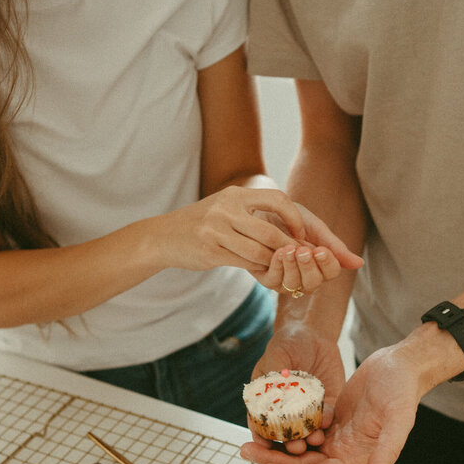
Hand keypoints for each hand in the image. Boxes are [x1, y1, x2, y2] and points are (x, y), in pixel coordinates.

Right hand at [157, 186, 306, 274]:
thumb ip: (252, 209)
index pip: (277, 199)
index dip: (294, 218)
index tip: (299, 233)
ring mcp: (217, 231)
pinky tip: (260, 268)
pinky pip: (244, 263)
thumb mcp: (225, 205)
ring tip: (278, 265)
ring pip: (258, 251)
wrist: (164, 236)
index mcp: (235, 194)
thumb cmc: (203, 222)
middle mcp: (227, 209)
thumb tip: (290, 222)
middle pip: (270, 232)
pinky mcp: (210, 251)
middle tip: (297, 257)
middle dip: (287, 248)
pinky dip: (257, 267)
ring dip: (272, 261)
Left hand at [240, 344, 424, 463]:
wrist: (402, 364)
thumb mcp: (399, 419)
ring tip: (250, 439)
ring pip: (299, 448)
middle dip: (274, 461)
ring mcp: (336, 434)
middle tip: (247, 450)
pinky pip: (303, 429)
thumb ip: (386, 452)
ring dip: (275, 446)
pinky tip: (267, 421)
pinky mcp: (331, 418)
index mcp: (357, 456)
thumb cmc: (403, 389)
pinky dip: (286, 428)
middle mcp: (344, 450)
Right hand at [245, 322, 346, 453]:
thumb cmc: (289, 343)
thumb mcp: (278, 353)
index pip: (260, 425)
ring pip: (305, 432)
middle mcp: (285, 411)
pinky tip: (326, 422)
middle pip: (284, 435)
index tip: (265, 446)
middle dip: (288, 445)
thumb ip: (275, 371)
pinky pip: (324, 418)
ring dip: (309, 439)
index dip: (261, 437)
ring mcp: (306, 411)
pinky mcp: (325, 406)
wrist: (314, 336)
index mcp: (266, 402)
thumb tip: (274, 387)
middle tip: (295, 447)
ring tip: (314, 439)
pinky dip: (324, 422)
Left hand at [254, 202, 362, 294]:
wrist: (263, 209)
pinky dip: (278, 266)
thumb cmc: (291, 218)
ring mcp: (285, 280)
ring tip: (288, 249)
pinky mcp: (268, 279)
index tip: (321, 250)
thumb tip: (359, 264)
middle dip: (309, 267)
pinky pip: (274, 281)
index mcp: (320, 265)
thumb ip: (335, 247)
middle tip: (304, 250)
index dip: (327, 264)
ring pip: (293, 285)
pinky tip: (278, 252)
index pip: (331, 273)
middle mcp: (304, 277)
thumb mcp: (315, 228)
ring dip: (292, 267)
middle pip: (313, 284)